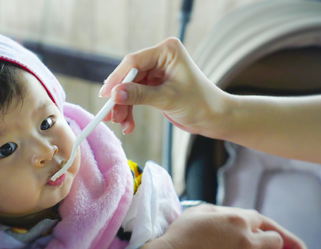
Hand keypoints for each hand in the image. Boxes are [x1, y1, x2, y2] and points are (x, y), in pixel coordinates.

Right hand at [100, 37, 226, 135]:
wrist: (214, 118)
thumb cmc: (199, 104)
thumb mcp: (168, 99)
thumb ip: (140, 95)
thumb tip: (115, 94)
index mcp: (166, 51)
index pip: (134, 62)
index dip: (118, 79)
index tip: (106, 96)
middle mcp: (160, 58)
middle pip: (129, 76)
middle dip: (120, 98)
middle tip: (111, 115)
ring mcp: (156, 72)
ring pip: (130, 88)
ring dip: (124, 107)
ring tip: (122, 125)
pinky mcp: (154, 86)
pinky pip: (135, 96)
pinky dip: (130, 110)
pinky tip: (128, 125)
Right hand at [158, 204, 316, 248]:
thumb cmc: (179, 237)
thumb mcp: (196, 212)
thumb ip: (218, 211)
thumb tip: (229, 216)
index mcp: (236, 220)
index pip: (263, 221)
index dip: (263, 228)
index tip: (261, 235)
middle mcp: (246, 240)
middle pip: (277, 240)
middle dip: (274, 244)